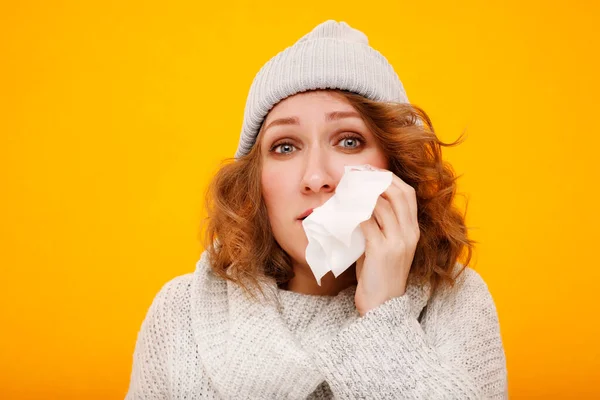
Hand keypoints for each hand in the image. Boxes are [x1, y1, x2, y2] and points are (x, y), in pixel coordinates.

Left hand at [354, 171, 419, 316]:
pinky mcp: (381, 251)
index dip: (390, 178)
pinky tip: (342, 210)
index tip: (371, 172)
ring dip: (361, 194)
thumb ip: (377, 226)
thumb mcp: (384, 247)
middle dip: (377, 180)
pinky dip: (353, 213)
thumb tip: (356, 204)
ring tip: (345, 190)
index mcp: (413, 231)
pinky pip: (367, 223)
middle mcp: (410, 234)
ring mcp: (397, 243)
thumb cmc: (378, 276)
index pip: (408, 194)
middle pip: (398, 194)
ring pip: (381, 205)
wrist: (382, 308)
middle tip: (356, 174)